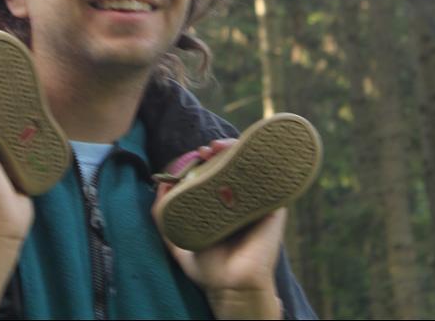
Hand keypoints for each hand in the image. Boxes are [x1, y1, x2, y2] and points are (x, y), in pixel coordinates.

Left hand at [155, 140, 284, 319]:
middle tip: (207, 149)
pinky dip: (258, 162)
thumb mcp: (176, 236)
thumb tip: (161, 183)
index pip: (217, 171)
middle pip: (234, 164)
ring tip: (218, 148)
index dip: (208, 159)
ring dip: (236, 150)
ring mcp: (257, 201)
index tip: (196, 155)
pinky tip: (243, 155)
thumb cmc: (206, 267)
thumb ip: (164, 213)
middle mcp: (240, 199)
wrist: (230, 287)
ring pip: (250, 166)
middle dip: (221, 150)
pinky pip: (269, 179)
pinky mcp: (273, 206)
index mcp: (221, 204)